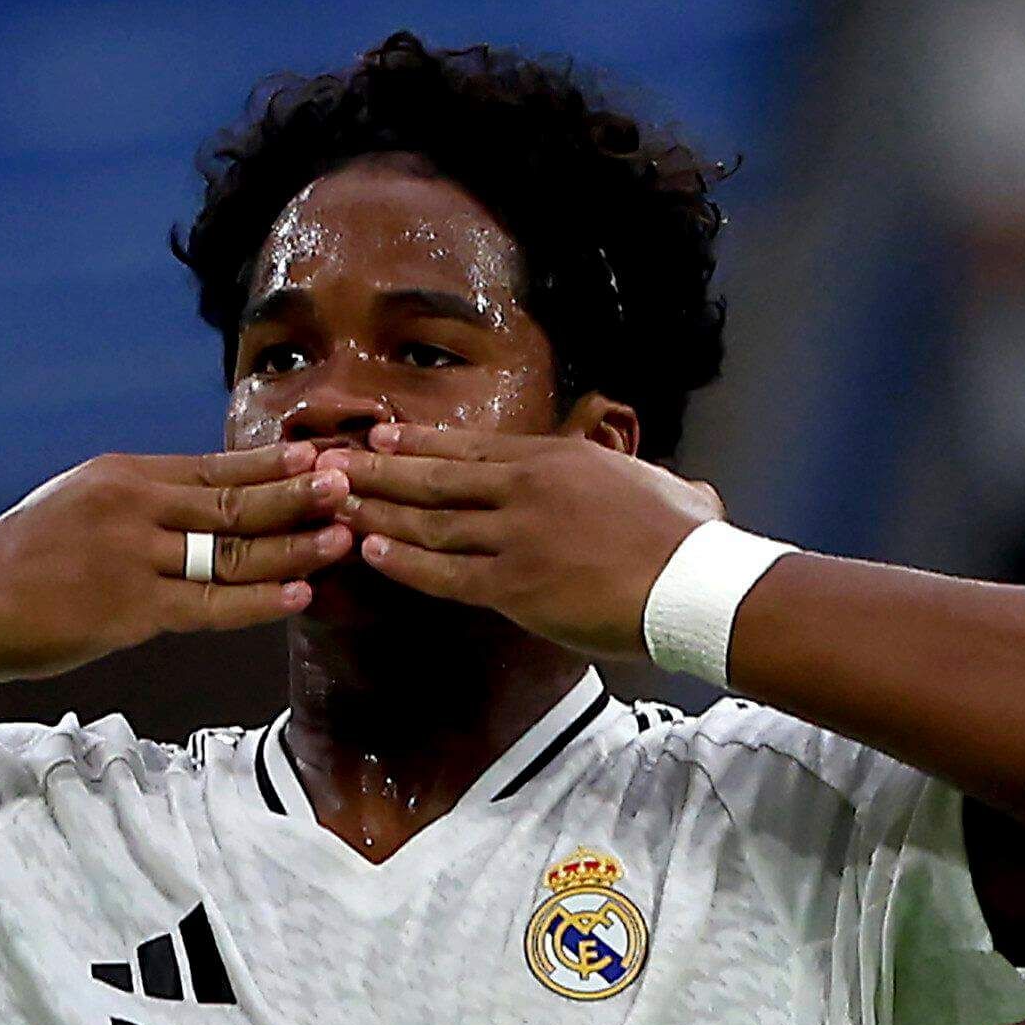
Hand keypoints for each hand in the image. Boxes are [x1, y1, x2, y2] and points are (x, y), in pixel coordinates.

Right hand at [0, 443, 354, 683]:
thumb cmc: (19, 564)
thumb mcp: (75, 506)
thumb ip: (136, 502)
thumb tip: (196, 504)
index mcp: (122, 476)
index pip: (214, 465)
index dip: (273, 463)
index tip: (321, 454)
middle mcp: (132, 506)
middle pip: (234, 500)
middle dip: (299, 493)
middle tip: (354, 483)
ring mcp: (132, 558)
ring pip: (231, 551)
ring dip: (294, 544)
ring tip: (345, 536)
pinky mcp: (129, 610)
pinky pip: (208, 605)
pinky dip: (258, 601)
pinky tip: (298, 595)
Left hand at [322, 424, 724, 657]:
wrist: (694, 584)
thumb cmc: (688, 538)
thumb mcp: (655, 483)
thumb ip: (634, 478)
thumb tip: (666, 484)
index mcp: (556, 458)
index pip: (470, 448)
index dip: (419, 444)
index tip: (380, 438)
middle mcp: (526, 489)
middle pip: (435, 478)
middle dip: (377, 471)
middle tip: (329, 464)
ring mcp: (516, 537)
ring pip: (430, 523)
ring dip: (377, 514)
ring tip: (335, 507)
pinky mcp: (515, 586)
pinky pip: (445, 574)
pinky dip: (404, 563)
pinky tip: (371, 553)